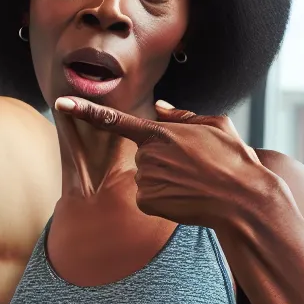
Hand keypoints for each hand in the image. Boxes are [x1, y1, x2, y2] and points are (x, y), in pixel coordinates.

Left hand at [53, 95, 276, 229]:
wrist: (243, 200)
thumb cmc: (234, 160)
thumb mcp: (215, 126)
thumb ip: (181, 116)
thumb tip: (158, 108)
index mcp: (160, 132)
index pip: (114, 119)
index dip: (85, 110)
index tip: (60, 102)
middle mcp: (147, 155)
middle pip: (143, 155)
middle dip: (163, 159)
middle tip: (194, 167)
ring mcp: (145, 179)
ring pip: (146, 176)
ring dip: (166, 180)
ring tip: (194, 183)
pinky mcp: (146, 201)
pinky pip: (147, 197)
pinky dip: (164, 199)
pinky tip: (185, 199)